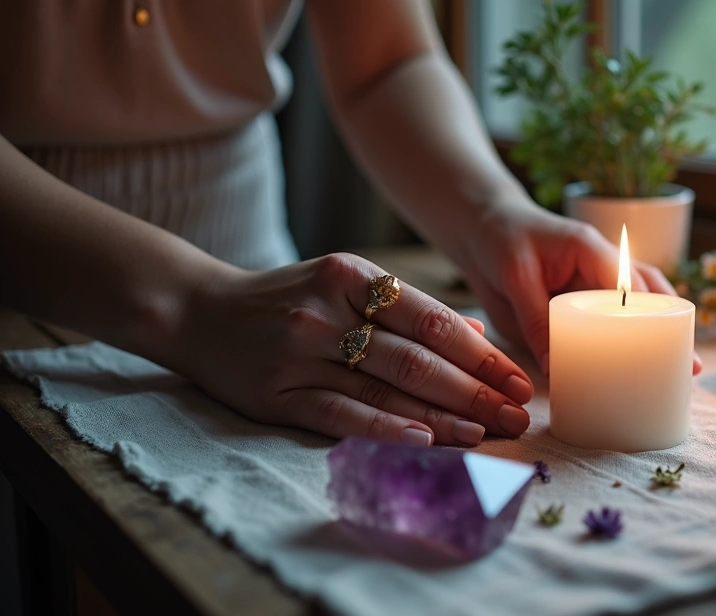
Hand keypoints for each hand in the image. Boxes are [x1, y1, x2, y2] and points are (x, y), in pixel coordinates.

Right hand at [177, 254, 533, 446]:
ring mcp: (299, 352)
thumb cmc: (288, 298)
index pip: (432, 319)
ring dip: (442, 415)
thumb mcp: (345, 284)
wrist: (196, 311)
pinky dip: (384, 429)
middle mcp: (327, 310)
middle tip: (517, 416)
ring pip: (384, 388)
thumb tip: (475, 332)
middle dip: (475, 391)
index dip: (482, 354)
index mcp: (350, 275)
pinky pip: (339, 414)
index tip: (518, 380)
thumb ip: (408, 307)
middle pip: (417, 358)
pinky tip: (424, 440)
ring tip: (485, 433)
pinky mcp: (275, 392)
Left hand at [457, 196, 703, 375]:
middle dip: (672, 328)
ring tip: (683, 369)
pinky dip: (626, 343)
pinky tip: (638, 369)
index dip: (652, 313)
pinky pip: (610, 324)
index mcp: (592, 249)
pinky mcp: (581, 303)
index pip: (631, 283)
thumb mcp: (515, 277)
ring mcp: (595, 285)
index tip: (669, 343)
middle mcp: (602, 267)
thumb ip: (535, 320)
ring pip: (639, 309)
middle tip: (691, 364)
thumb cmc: (499, 240)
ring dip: (659, 336)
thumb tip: (554, 369)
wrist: (481, 229)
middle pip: (649, 297)